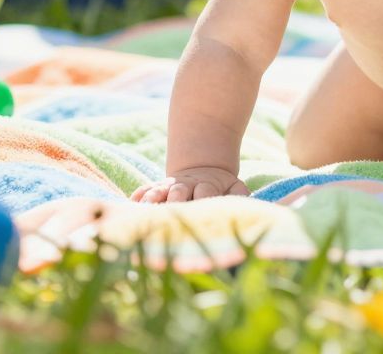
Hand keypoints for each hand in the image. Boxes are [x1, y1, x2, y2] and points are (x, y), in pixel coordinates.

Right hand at [132, 166, 248, 203]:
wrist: (203, 168)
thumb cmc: (221, 187)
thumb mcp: (234, 187)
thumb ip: (241, 195)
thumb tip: (250, 205)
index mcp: (208, 186)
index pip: (205, 193)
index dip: (203, 201)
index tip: (201, 214)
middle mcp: (187, 185)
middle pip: (180, 192)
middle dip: (175, 202)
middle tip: (169, 214)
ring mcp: (170, 185)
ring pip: (159, 190)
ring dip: (153, 199)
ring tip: (145, 209)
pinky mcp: (157, 187)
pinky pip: (145, 189)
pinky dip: (139, 196)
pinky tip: (132, 205)